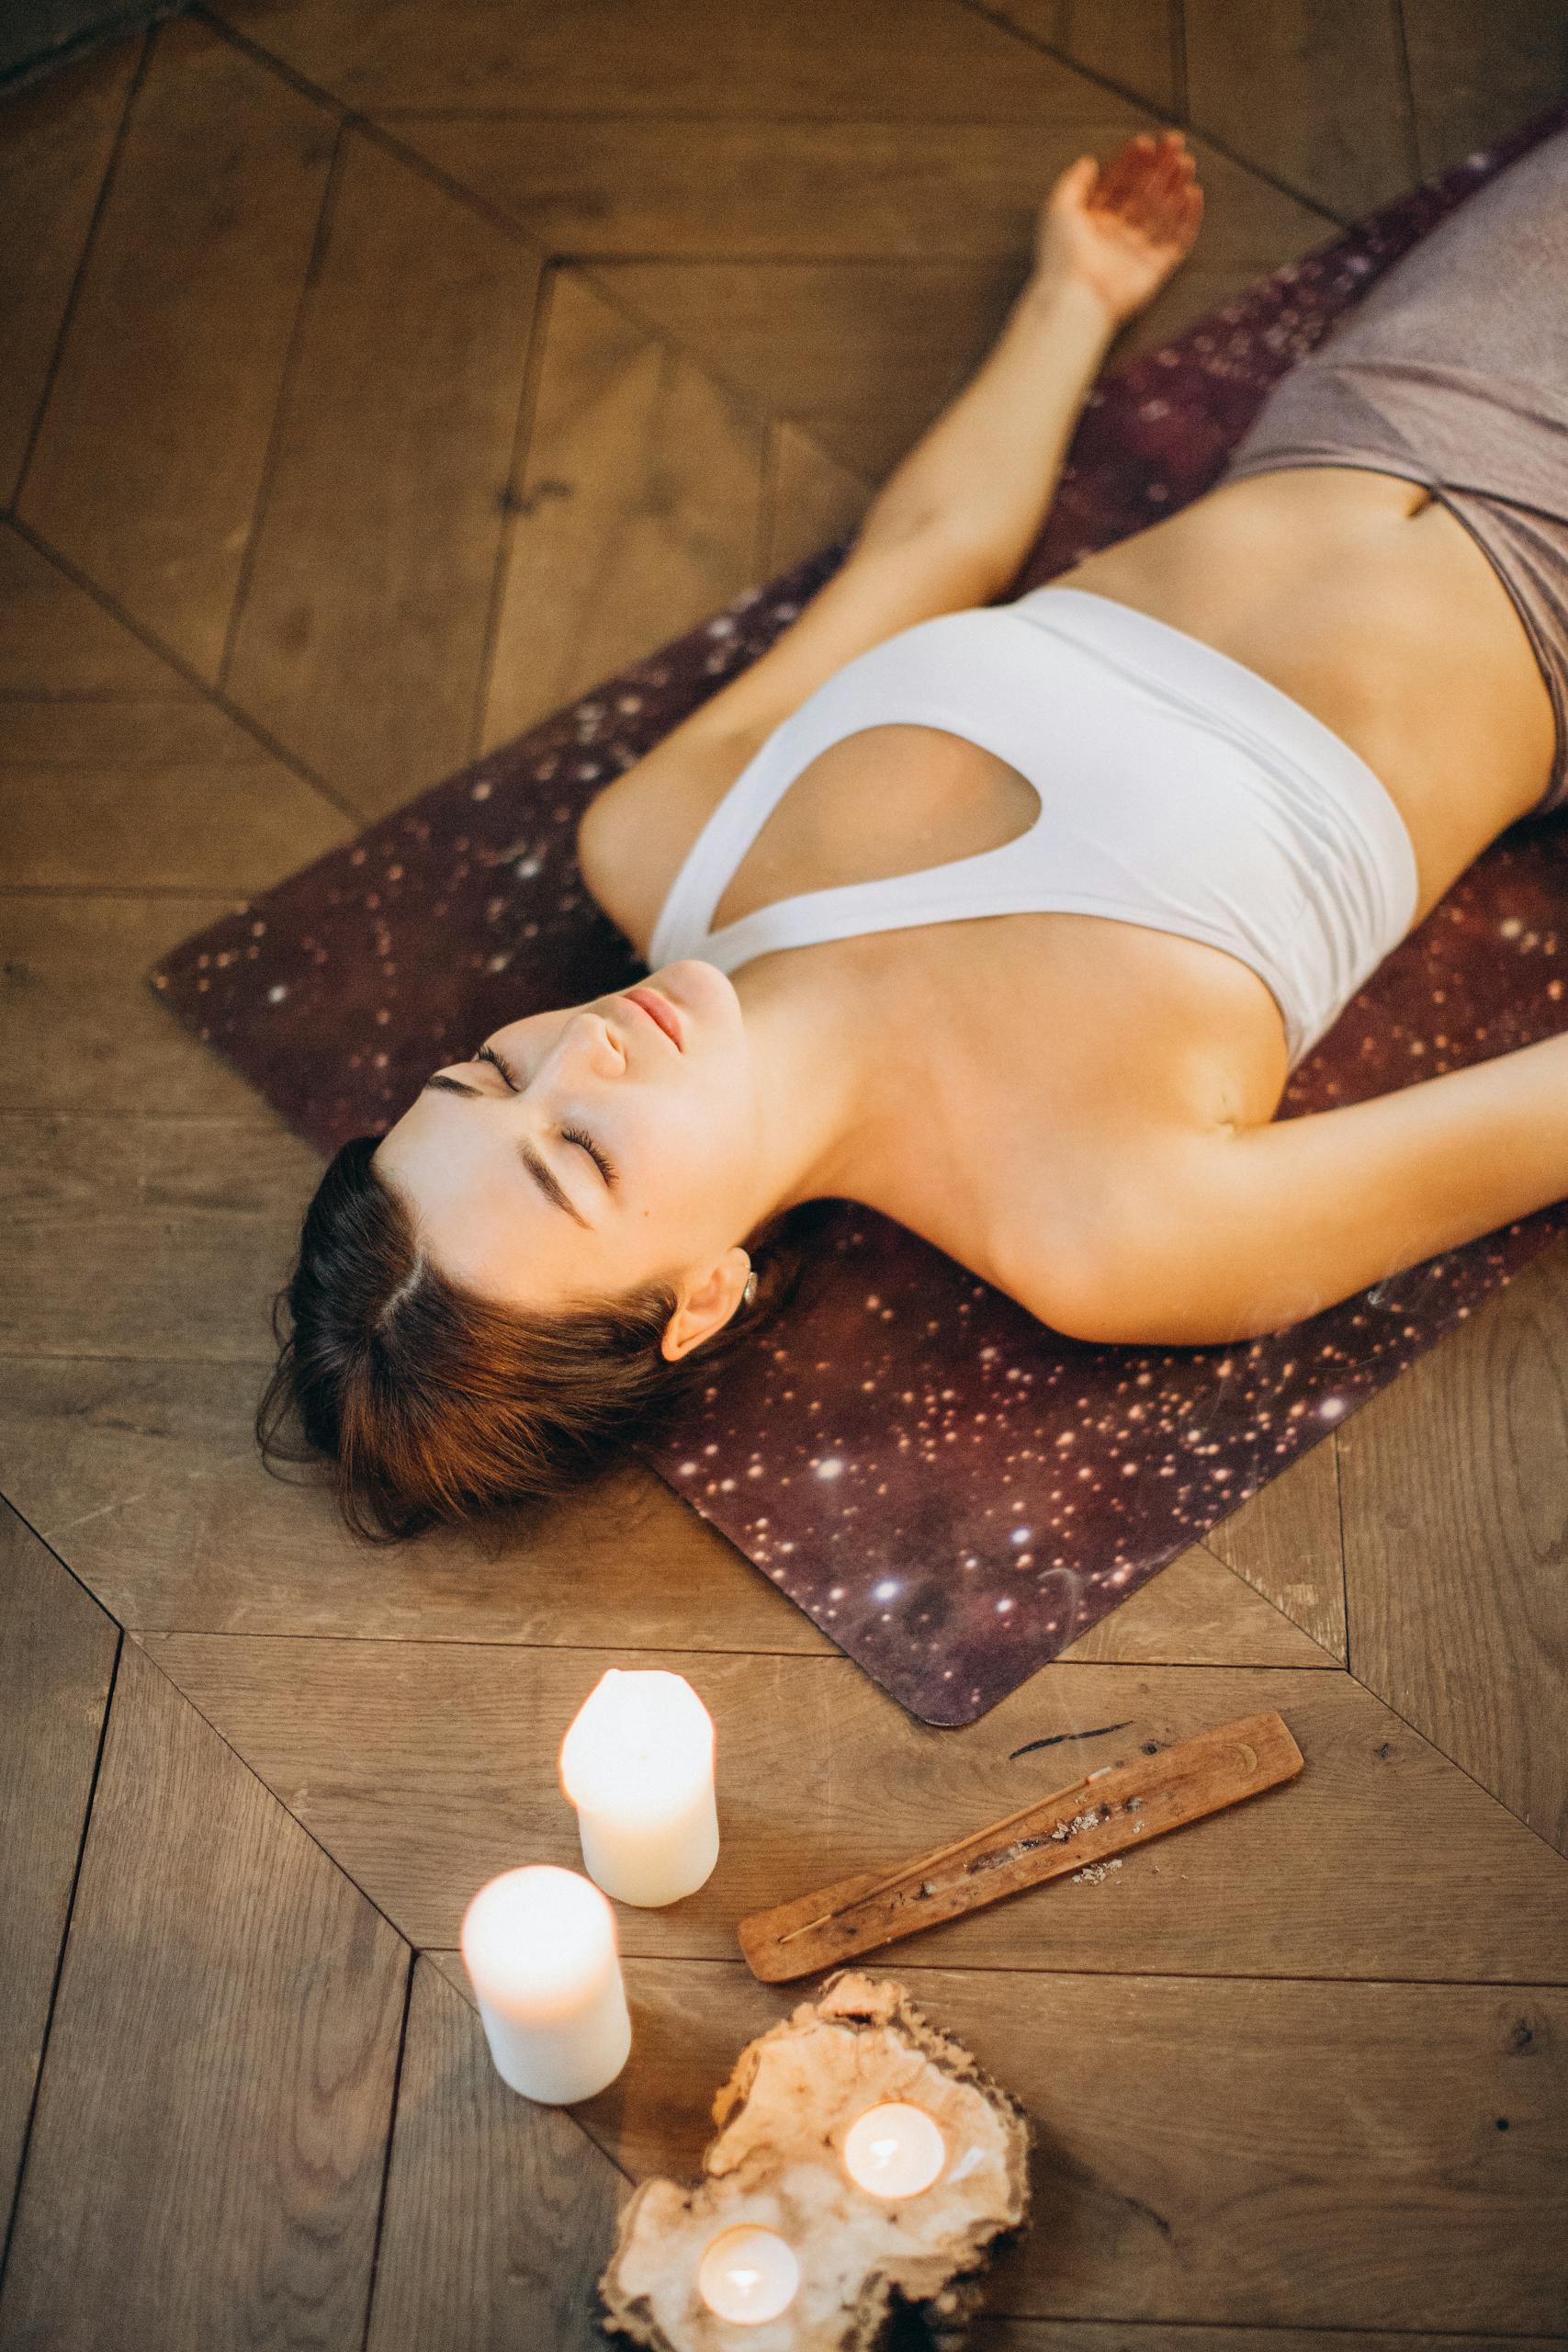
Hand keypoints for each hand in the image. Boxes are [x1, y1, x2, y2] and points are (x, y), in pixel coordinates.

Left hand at [1032, 130, 1202, 328]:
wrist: (1075, 297)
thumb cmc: (1061, 256)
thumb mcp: (1058, 208)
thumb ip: (1073, 182)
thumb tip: (1088, 161)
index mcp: (1093, 221)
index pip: (1119, 184)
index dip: (1133, 162)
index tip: (1147, 142)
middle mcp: (1117, 235)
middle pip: (1144, 194)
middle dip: (1160, 168)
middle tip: (1175, 144)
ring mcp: (1137, 252)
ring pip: (1163, 212)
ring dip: (1175, 186)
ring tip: (1186, 162)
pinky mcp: (1155, 270)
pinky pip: (1177, 241)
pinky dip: (1187, 219)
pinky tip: (1192, 194)